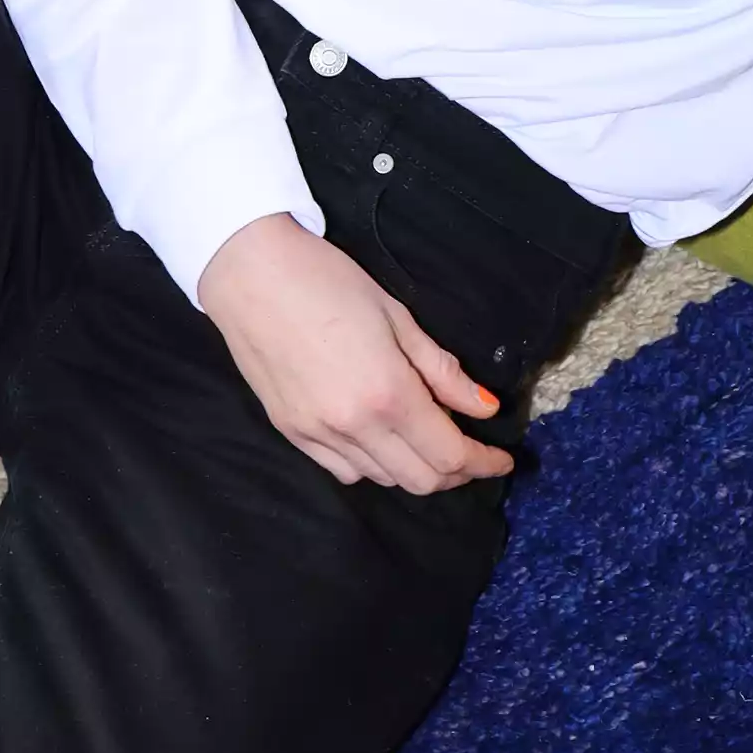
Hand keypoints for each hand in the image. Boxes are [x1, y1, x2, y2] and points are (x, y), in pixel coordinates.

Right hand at [198, 213, 513, 493]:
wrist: (250, 273)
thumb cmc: (328, 281)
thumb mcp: (398, 318)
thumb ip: (443, 371)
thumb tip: (484, 408)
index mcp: (389, 395)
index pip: (450, 455)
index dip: (483, 463)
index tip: (502, 459)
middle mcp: (354, 427)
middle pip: (420, 480)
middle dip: (455, 473)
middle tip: (472, 454)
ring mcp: (318, 434)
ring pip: (382, 479)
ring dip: (414, 469)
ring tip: (428, 442)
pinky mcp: (290, 432)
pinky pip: (343, 470)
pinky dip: (373, 465)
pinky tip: (381, 440)